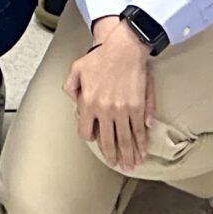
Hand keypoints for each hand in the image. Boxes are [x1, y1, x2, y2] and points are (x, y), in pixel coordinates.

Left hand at [66, 17, 155, 169]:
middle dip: (112, 156)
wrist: (123, 48)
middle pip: (108, 141)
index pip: (86, 131)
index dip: (90, 136)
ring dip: (128, 155)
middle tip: (116, 165)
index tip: (95, 140)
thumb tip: (74, 101)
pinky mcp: (137, 108)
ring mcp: (122, 111)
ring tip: (130, 165)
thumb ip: (70, 87)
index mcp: (88, 102)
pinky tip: (142, 152)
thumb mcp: (76, 69)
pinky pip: (139, 131)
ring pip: (125, 140)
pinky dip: (141, 144)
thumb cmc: (100, 57)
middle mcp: (104, 110)